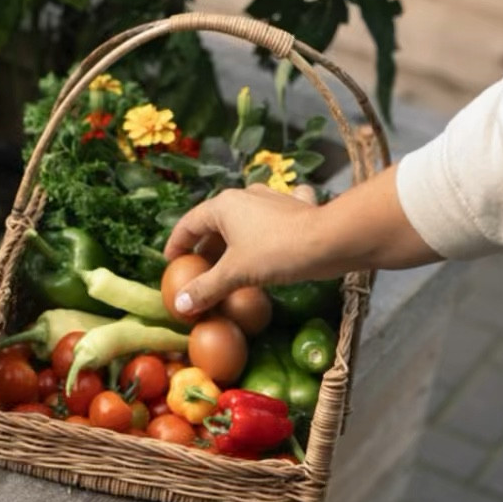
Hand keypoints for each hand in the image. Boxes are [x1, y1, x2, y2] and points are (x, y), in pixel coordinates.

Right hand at [163, 164, 440, 316]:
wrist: (331, 240)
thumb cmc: (277, 253)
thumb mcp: (236, 274)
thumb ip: (206, 288)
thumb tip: (180, 305)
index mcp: (224, 205)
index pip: (189, 223)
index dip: (177, 244)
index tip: (171, 263)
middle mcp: (245, 196)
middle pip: (216, 221)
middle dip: (207, 245)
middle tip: (200, 270)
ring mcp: (272, 199)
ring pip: (244, 218)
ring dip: (235, 238)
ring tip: (230, 260)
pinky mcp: (296, 208)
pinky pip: (276, 214)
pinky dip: (270, 225)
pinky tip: (275, 230)